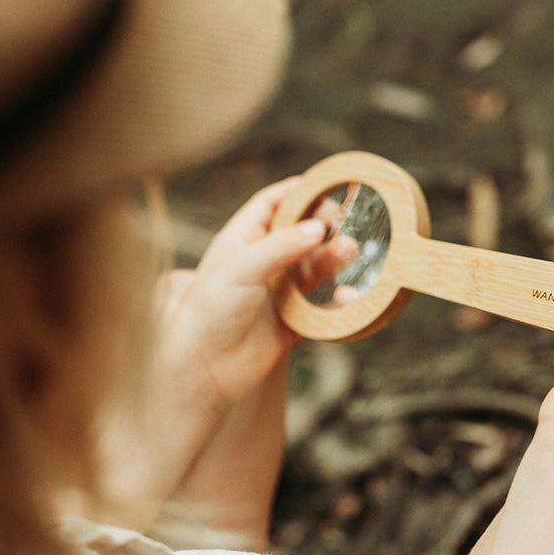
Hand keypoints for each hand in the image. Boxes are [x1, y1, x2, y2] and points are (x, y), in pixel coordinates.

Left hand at [160, 178, 333, 407]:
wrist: (204, 370)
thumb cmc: (208, 313)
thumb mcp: (241, 268)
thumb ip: (281, 246)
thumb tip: (318, 227)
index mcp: (240, 242)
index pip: (269, 204)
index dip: (295, 191)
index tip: (325, 183)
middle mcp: (260, 265)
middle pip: (298, 234)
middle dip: (322, 224)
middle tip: (343, 220)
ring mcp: (277, 293)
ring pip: (314, 268)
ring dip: (332, 258)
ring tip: (349, 251)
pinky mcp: (291, 323)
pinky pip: (321, 307)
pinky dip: (337, 301)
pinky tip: (346, 296)